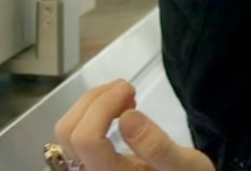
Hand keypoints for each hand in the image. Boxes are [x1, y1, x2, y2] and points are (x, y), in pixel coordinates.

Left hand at [54, 79, 213, 170]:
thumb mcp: (185, 166)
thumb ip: (158, 147)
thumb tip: (127, 115)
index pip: (87, 139)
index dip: (103, 105)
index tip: (130, 89)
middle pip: (68, 132)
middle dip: (95, 100)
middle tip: (128, 88)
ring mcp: (86, 170)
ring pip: (66, 132)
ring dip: (91, 105)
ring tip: (124, 97)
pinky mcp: (87, 164)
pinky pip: (74, 135)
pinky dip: (89, 114)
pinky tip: (116, 110)